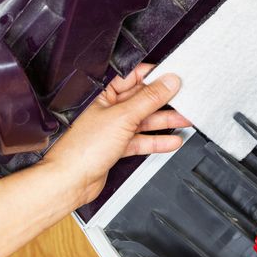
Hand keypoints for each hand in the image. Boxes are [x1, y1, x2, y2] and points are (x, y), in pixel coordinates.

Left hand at [43, 64, 190, 207]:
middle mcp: (108, 108)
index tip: (174, 78)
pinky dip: (156, 141)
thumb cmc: (82, 148)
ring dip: (164, 121)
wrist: (71, 180)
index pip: (133, 77)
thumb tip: (168, 83)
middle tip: (185, 99)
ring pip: (144, 120)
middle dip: (164, 101)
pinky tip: (171, 141)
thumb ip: (148, 99)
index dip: (154, 76)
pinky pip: (141, 140)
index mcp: (103, 93)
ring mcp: (113, 128)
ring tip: (185, 119)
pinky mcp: (117, 146)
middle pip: (142, 99)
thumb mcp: (123, 117)